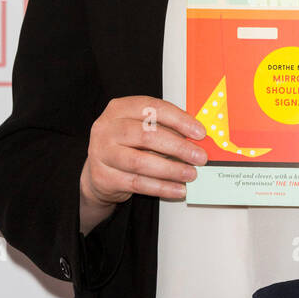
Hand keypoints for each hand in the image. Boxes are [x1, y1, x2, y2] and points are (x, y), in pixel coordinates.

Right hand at [80, 96, 207, 232]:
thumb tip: (195, 139)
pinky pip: (137, 183)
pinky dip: (161, 187)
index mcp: (119, 109)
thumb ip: (165, 129)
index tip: (199, 132)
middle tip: (199, 156)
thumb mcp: (141, 129)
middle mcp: (107, 128)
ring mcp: (102, 153)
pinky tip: (177, 189)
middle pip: (146, 135)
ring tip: (190, 174)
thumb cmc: (126, 145)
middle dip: (178, 147)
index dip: (179, 120)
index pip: (152, 108)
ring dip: (171, 169)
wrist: (99, 170)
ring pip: (141, 162)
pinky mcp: (103, 177)